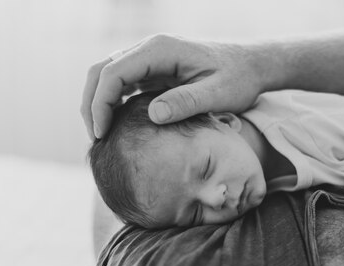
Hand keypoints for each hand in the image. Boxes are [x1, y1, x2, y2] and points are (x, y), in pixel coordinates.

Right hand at [80, 34, 264, 138]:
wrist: (252, 65)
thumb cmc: (239, 78)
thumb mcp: (218, 94)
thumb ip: (187, 102)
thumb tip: (153, 115)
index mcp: (160, 50)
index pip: (113, 72)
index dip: (100, 103)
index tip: (101, 134)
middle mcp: (150, 49)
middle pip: (101, 70)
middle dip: (91, 103)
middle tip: (95, 138)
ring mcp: (150, 59)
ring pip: (108, 76)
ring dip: (98, 103)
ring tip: (101, 136)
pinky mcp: (155, 71)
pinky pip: (123, 83)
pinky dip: (113, 103)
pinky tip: (117, 127)